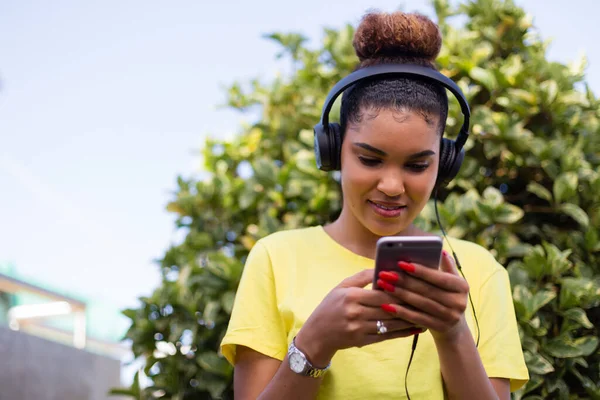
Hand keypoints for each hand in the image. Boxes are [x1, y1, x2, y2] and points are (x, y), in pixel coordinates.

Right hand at [295, 269, 422, 366]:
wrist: (317, 334)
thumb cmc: (331, 306)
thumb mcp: (342, 286)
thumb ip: (362, 277)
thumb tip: (382, 267)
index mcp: (351, 296)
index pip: (381, 292)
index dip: (399, 289)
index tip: (416, 285)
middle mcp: (355, 313)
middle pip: (388, 308)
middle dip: (409, 303)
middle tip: (428, 299)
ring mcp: (359, 328)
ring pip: (390, 323)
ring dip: (410, 319)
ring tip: (427, 313)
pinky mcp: (362, 341)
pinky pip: (387, 336)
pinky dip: (403, 332)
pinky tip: (416, 328)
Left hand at [375, 250, 469, 341]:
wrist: (454, 328)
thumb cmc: (447, 296)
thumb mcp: (452, 281)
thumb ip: (446, 266)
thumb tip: (441, 250)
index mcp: (462, 286)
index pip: (439, 277)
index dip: (420, 270)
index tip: (401, 263)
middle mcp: (459, 302)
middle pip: (426, 290)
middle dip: (404, 281)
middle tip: (385, 273)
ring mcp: (450, 317)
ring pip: (420, 303)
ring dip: (399, 294)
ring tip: (383, 285)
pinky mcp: (439, 328)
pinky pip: (416, 318)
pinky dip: (401, 311)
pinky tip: (387, 305)